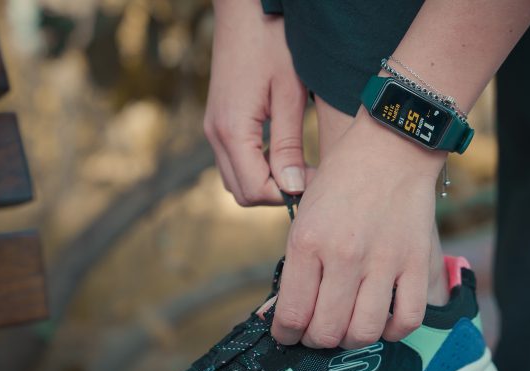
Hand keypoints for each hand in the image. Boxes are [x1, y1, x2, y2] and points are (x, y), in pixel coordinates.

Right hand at [204, 0, 308, 205]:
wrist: (244, 11)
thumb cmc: (272, 43)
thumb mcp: (289, 95)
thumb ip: (288, 145)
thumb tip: (293, 188)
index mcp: (231, 130)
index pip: (256, 189)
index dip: (288, 194)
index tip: (316, 181)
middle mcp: (215, 135)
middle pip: (243, 192)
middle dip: (277, 193)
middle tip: (309, 175)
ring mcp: (212, 130)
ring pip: (236, 180)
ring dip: (266, 182)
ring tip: (298, 165)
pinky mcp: (217, 123)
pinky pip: (233, 162)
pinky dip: (256, 168)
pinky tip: (280, 152)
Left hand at [272, 109, 446, 348]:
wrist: (390, 149)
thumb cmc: (340, 183)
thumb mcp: (303, 218)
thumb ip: (294, 267)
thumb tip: (280, 314)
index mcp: (308, 242)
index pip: (292, 315)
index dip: (286, 335)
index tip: (288, 334)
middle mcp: (344, 255)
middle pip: (327, 331)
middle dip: (316, 340)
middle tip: (318, 331)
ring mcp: (384, 260)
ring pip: (365, 332)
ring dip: (352, 339)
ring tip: (349, 326)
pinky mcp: (416, 262)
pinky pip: (408, 319)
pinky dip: (393, 330)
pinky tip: (384, 319)